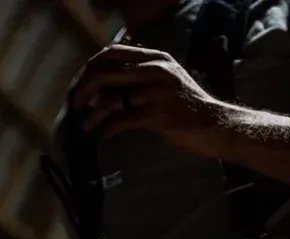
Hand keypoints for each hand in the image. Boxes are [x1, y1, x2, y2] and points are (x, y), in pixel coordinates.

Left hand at [73, 43, 226, 156]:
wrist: (214, 124)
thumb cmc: (186, 106)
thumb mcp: (166, 80)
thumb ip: (141, 77)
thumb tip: (105, 87)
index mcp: (155, 57)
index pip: (113, 52)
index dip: (91, 67)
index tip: (81, 82)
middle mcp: (154, 69)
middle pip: (106, 72)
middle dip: (84, 89)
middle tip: (75, 104)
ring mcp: (155, 91)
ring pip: (111, 99)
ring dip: (94, 114)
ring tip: (86, 125)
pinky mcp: (156, 114)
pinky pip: (122, 120)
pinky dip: (109, 128)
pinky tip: (104, 135)